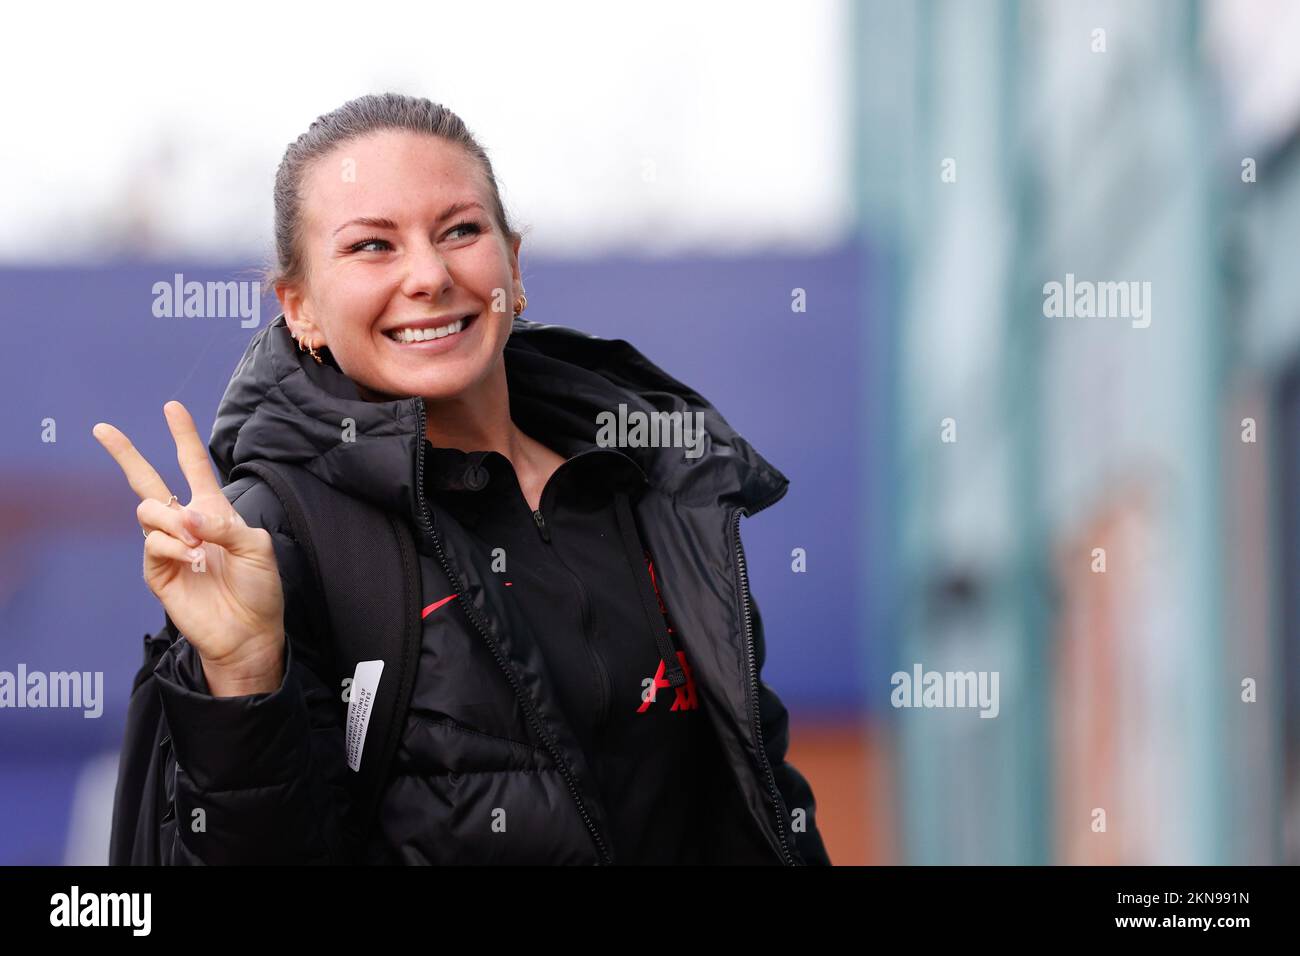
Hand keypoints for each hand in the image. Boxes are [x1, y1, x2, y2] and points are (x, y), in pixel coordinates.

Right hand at [94, 401, 284, 694]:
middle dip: (125, 454)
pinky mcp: (157, 571)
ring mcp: (168, 547)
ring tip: (198, 545)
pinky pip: (152, 544)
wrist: (248, 631)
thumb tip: (187, 516)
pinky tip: (191, 559)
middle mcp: (186, 524)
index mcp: (214, 511)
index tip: (171, 407)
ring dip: (173, 522)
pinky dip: (172, 546)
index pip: (193, 466)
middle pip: (147, 482)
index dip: (183, 436)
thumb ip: (224, 525)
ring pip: (149, 512)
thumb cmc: (258, 588)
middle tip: (103, 429)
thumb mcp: (256, 548)